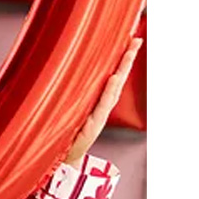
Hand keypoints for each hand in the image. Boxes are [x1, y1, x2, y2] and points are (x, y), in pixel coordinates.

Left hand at [64, 37, 142, 167]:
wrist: (63, 158)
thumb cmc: (65, 132)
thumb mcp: (70, 108)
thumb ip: (74, 92)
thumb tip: (69, 68)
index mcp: (98, 101)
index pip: (113, 75)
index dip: (122, 59)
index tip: (132, 40)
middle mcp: (101, 107)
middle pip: (117, 79)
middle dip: (127, 60)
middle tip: (135, 41)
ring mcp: (98, 117)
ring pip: (111, 92)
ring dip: (120, 72)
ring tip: (127, 55)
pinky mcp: (91, 126)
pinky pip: (100, 107)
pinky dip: (108, 93)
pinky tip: (113, 79)